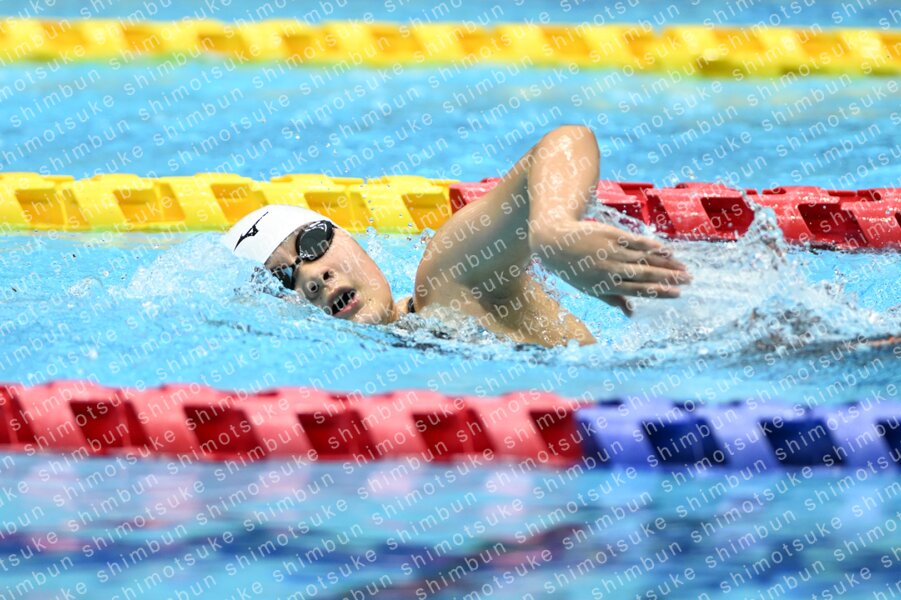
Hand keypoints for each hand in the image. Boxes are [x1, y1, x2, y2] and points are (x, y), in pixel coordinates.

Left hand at [532, 220, 691, 315]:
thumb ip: (613, 300)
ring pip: (644, 258)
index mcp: (607, 285)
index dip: (659, 292)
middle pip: (646, 274)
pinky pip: (636, 242)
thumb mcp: (589, 289)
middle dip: (669, 277)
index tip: (678, 293)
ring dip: (665, 262)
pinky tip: (665, 249)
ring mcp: (613, 252)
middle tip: (689, 279)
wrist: (555, 242)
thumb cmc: (573, 269)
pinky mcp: (612, 236)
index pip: (639, 290)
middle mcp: (612, 269)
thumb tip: (631, 315)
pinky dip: (651, 245)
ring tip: (682, 266)